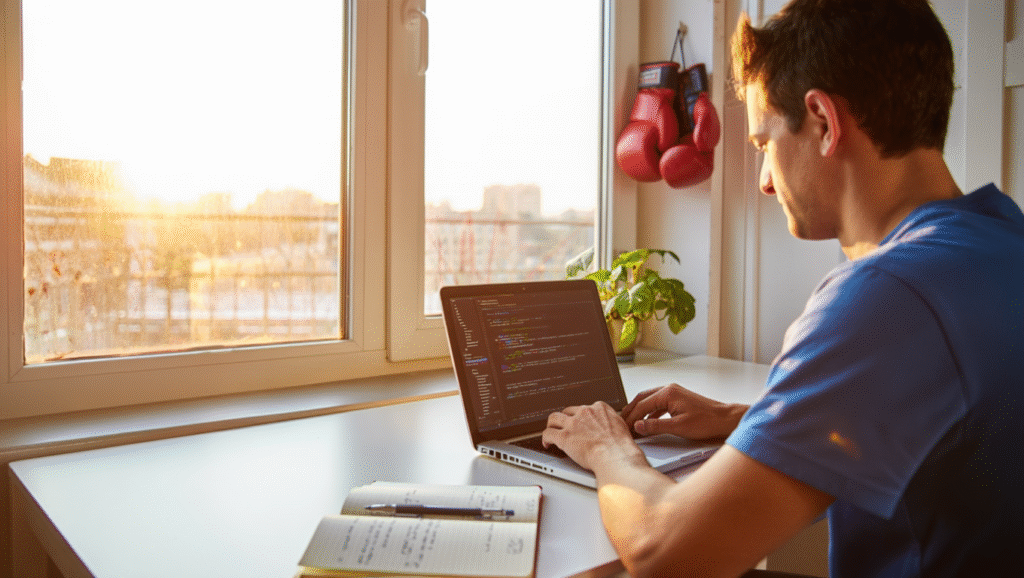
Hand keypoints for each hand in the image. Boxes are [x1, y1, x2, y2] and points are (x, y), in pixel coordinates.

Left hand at [541, 401, 645, 471]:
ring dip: (552, 424)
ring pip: (554, 418)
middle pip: (568, 411)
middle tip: (564, 426)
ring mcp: (573, 424)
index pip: (584, 408)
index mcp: (599, 408)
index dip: (580, 416)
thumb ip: (610, 422)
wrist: (615, 455)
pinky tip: (547, 443)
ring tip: (551, 430)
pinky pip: (548, 433)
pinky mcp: (564, 437)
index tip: (579, 421)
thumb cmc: (620, 446)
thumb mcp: (620, 426)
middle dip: (565, 418)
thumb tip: (611, 427)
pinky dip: (545, 438)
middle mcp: (584, 413)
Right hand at [621, 384, 747, 439]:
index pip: (641, 405)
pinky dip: (650, 412)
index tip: (624, 427)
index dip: (631, 418)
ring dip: (640, 411)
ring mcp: (674, 393)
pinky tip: (647, 422)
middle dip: (631, 411)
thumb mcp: (678, 427)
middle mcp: (669, 390)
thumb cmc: (706, 421)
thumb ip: (655, 426)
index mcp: (667, 393)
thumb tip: (638, 426)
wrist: (724, 419)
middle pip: (642, 399)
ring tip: (632, 423)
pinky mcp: (678, 399)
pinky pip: (658, 404)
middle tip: (622, 423)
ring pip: (649, 400)